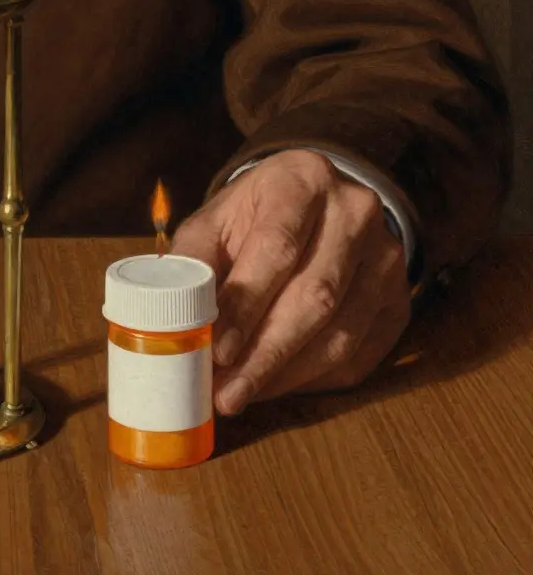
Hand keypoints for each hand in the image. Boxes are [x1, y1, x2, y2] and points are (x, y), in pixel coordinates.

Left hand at [171, 150, 411, 414]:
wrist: (312, 204)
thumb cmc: (251, 217)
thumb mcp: (213, 222)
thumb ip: (192, 262)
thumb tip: (175, 325)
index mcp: (303, 180)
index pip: (277, 248)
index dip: (247, 306)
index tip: (218, 351)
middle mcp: (356, 212)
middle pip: (314, 297)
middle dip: (264, 355)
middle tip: (226, 393)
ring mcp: (387, 257)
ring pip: (340, 333)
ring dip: (285, 374)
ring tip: (241, 395)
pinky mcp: (399, 298)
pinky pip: (359, 353)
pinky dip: (312, 379)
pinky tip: (274, 385)